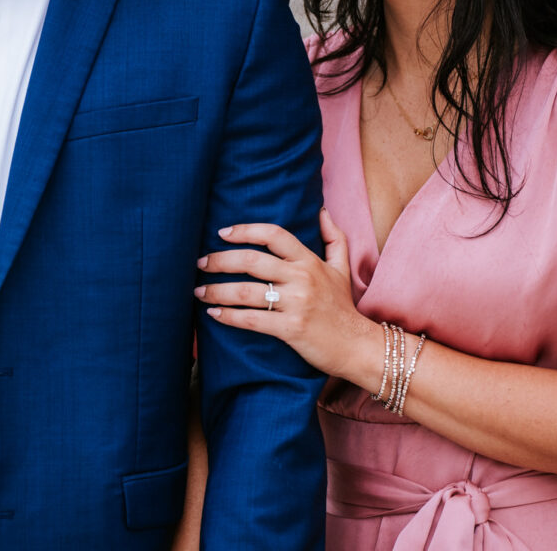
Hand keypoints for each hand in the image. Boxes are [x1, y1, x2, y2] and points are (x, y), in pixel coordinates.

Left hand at [195, 208, 376, 378]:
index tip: (222, 233)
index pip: (274, 235)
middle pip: (251, 260)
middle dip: (219, 260)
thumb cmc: (343, 307)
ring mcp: (296, 303)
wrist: (358, 346)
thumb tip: (322, 210)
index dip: (246, 230)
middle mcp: (302, 278)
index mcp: (309, 261)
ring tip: (199, 292)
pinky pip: (252, 320)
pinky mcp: (291, 329)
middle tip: (200, 263)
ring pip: (246, 291)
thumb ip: (333, 237)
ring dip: (216, 291)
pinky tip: (213, 314)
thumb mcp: (342, 268)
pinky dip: (229, 317)